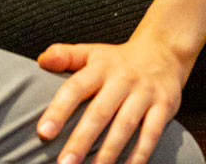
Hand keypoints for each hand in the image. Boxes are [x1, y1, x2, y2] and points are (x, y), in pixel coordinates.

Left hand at [35, 34, 187, 163]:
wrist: (163, 51)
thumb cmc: (118, 61)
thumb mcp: (93, 53)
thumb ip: (66, 56)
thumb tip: (42, 61)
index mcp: (100, 67)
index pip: (76, 87)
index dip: (59, 109)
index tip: (43, 132)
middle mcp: (122, 79)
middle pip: (99, 111)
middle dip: (81, 139)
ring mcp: (144, 92)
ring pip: (125, 125)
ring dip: (108, 151)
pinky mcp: (164, 106)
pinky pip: (151, 133)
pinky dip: (140, 154)